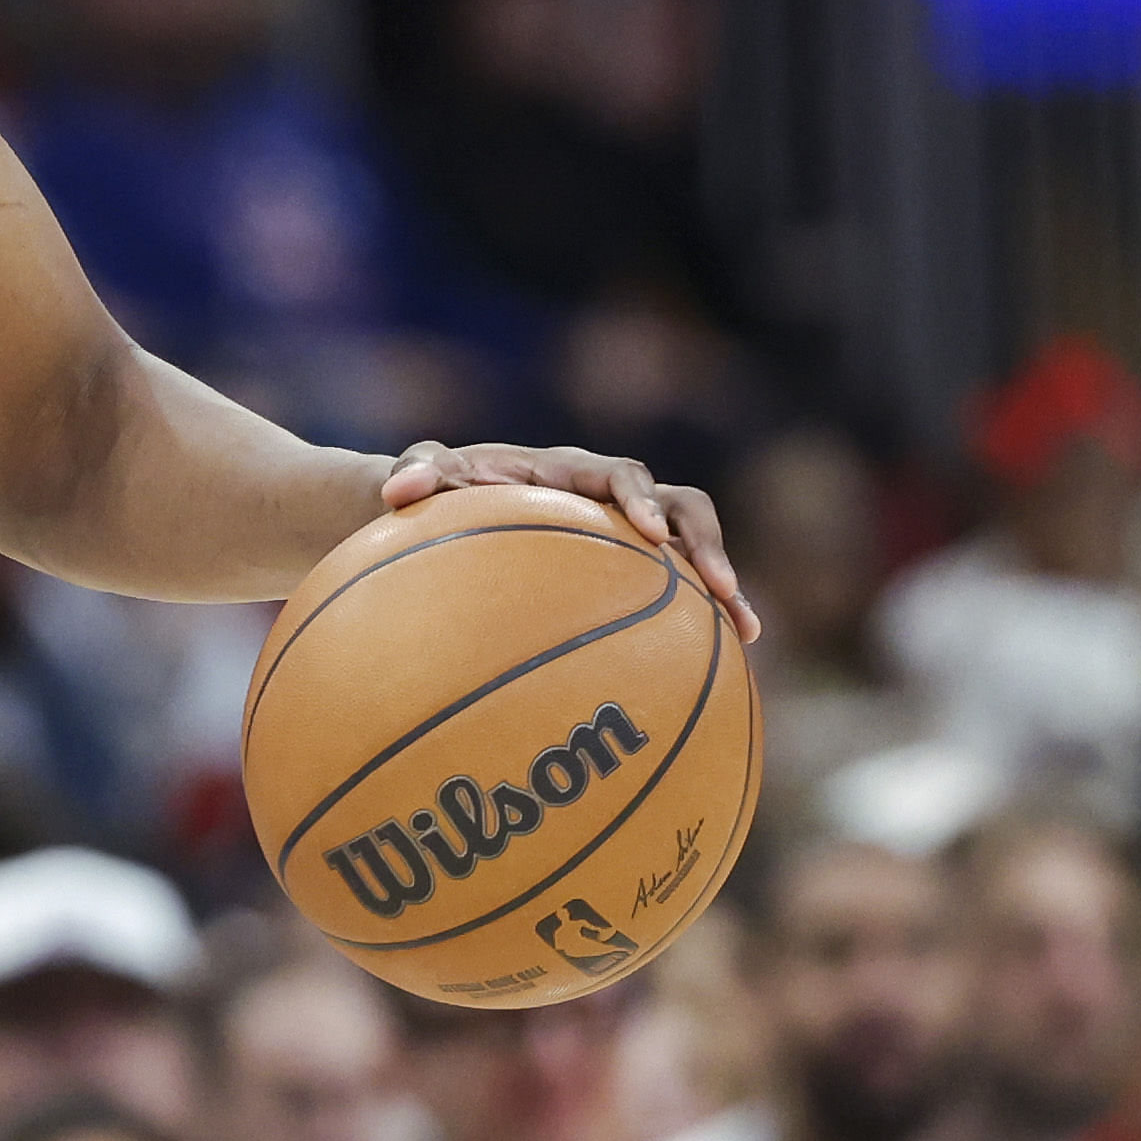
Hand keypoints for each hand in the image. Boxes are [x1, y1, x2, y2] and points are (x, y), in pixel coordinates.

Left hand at [378, 439, 754, 640]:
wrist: (442, 510)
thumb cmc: (435, 493)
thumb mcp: (421, 478)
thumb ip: (414, 473)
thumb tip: (395, 492)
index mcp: (570, 473)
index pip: (620, 476)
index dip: (642, 500)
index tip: (649, 534)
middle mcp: (610, 499)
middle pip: (682, 508)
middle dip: (707, 543)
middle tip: (720, 587)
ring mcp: (625, 535)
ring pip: (693, 551)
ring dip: (724, 584)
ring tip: (745, 632)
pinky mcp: (628, 570)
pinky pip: (675, 594)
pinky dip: (701, 622)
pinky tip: (723, 667)